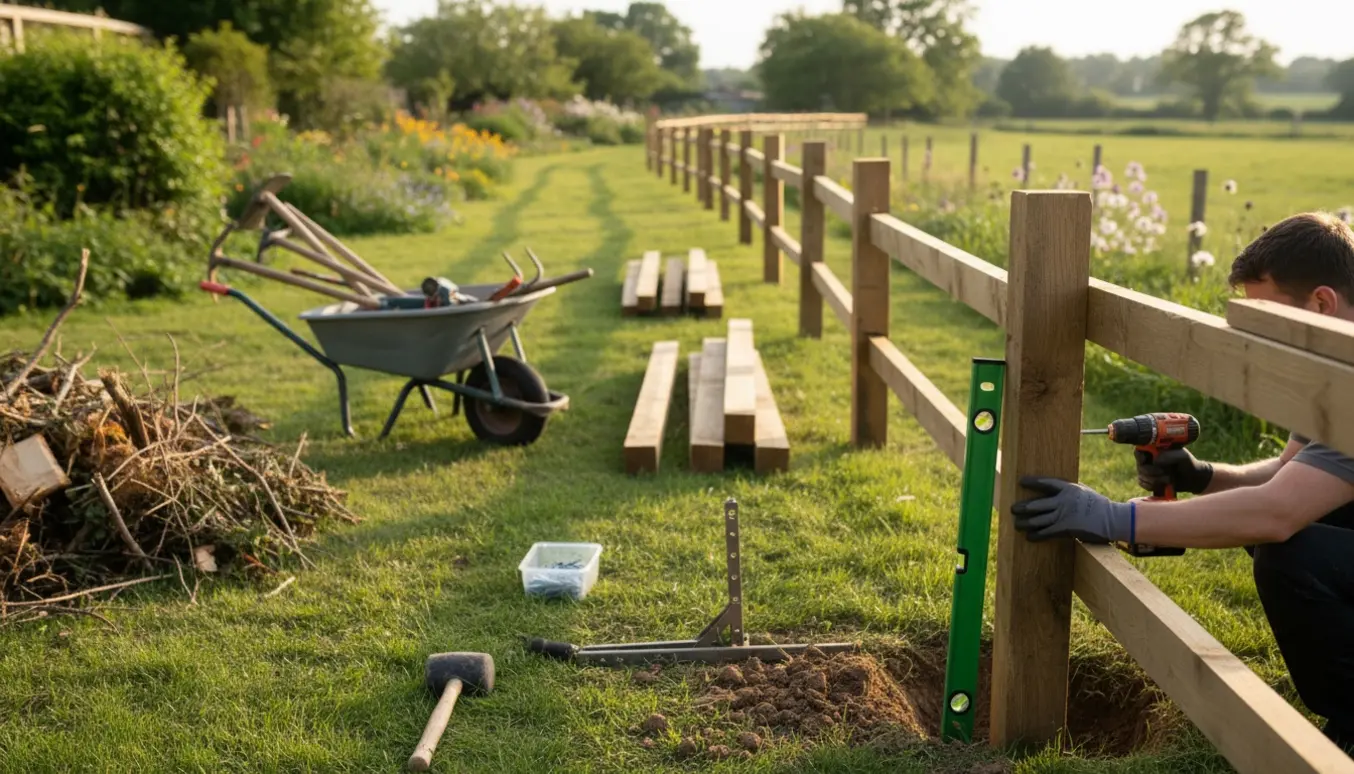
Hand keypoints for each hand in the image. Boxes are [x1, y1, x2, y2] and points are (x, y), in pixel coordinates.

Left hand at [1011, 476, 1132, 543]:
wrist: (1113, 519)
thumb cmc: (1099, 505)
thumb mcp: (1083, 492)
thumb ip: (1069, 491)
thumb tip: (1054, 490)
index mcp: (1068, 488)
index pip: (1046, 483)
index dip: (1032, 482)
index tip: (1020, 482)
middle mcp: (1063, 500)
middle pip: (1036, 504)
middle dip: (1022, 507)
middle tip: (1012, 509)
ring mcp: (1064, 515)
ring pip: (1038, 519)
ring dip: (1025, 523)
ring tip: (1016, 525)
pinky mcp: (1066, 528)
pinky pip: (1046, 532)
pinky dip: (1036, 535)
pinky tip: (1029, 537)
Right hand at [1136, 448, 1212, 494]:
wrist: (1194, 479)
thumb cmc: (1189, 464)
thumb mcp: (1182, 456)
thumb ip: (1169, 456)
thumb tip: (1155, 461)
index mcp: (1156, 449)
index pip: (1140, 449)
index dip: (1140, 456)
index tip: (1145, 460)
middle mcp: (1150, 459)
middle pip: (1140, 465)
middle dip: (1151, 471)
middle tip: (1164, 472)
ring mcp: (1149, 470)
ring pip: (1141, 476)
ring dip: (1154, 480)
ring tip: (1168, 480)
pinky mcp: (1150, 481)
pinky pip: (1143, 484)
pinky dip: (1152, 486)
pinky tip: (1163, 485)